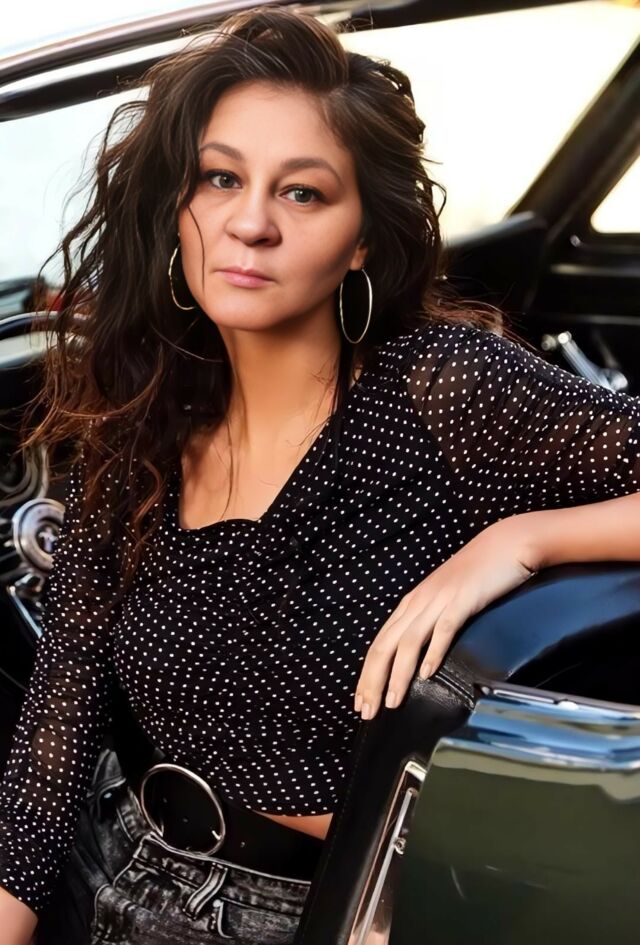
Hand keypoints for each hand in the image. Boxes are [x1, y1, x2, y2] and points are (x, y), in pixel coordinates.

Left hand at [353, 515, 539, 720]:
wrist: (504, 545)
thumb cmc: (475, 577)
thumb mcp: (442, 600)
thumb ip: (428, 624)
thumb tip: (418, 658)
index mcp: (410, 605)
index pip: (379, 645)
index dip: (367, 676)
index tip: (362, 703)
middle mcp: (417, 603)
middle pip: (385, 647)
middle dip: (372, 682)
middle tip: (367, 711)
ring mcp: (438, 601)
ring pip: (408, 642)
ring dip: (398, 675)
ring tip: (392, 701)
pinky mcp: (462, 600)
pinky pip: (443, 629)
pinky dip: (433, 652)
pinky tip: (427, 674)